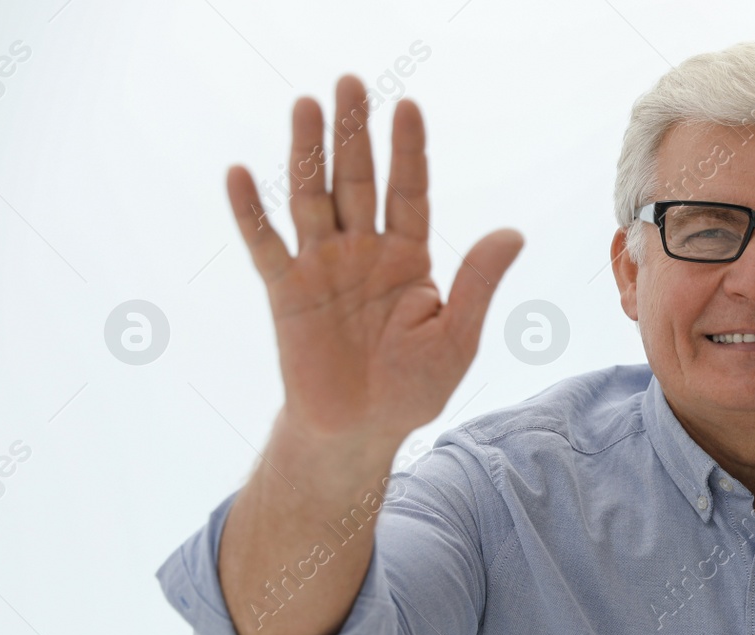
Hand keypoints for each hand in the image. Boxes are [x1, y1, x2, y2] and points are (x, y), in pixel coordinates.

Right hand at [226, 74, 521, 446]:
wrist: (361, 431)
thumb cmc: (413, 388)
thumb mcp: (457, 337)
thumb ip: (478, 283)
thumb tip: (513, 233)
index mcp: (408, 259)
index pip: (409, 192)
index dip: (408, 151)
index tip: (408, 107)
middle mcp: (363, 252)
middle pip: (358, 181)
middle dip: (355, 132)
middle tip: (351, 82)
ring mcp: (322, 268)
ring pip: (314, 198)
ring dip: (308, 153)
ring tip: (305, 104)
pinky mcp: (286, 292)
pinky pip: (265, 246)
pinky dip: (251, 213)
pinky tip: (241, 174)